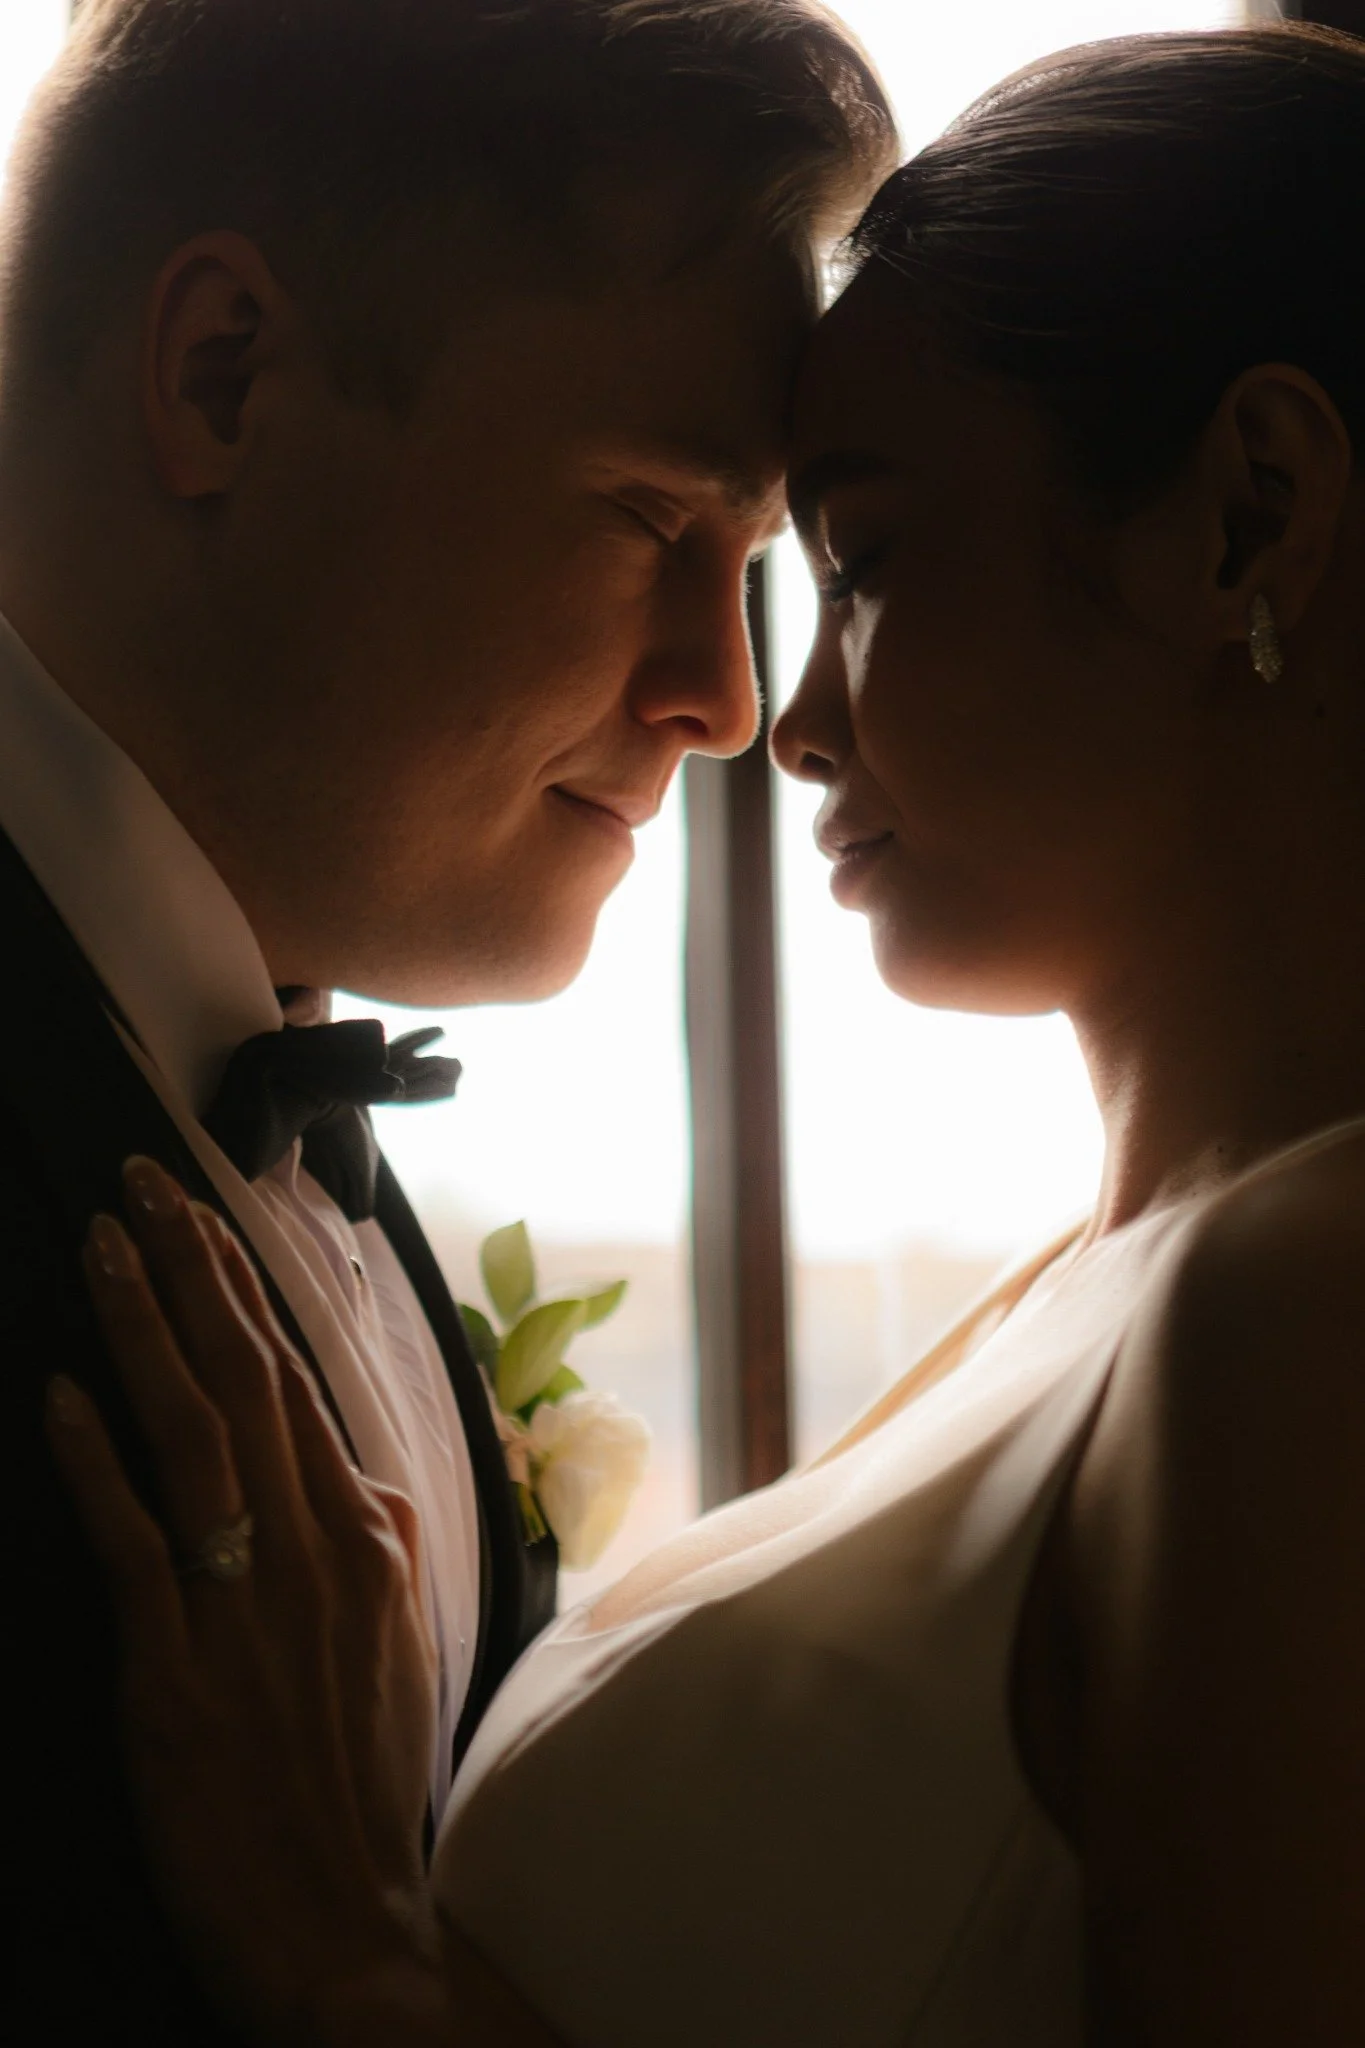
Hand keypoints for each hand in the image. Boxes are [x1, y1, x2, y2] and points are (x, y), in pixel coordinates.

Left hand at [46, 1158, 436, 2041]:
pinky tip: (63, 1396)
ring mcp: (250, 1601)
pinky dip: (96, 1460)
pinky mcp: (177, 1667)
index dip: (242, 1294)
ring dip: (144, 1328)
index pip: (298, 1383)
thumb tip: (337, 1469)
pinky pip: (135, 1541)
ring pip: (194, 1432)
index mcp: (375, 1530)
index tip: (201, 1225)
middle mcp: (322, 1544)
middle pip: (248, 1378)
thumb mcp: (397, 1635)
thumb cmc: (365, 1778)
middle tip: (142, 1186)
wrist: (349, 1920)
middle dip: (189, 1270)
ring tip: (103, 1246)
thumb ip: (364, 1540)